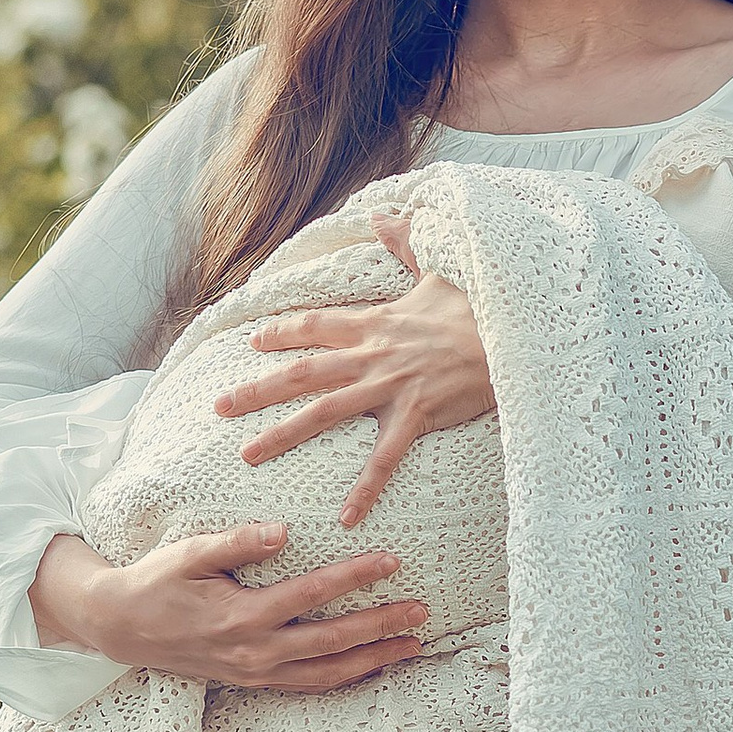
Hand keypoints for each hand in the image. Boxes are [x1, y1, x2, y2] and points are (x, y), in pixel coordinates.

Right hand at [29, 524, 427, 693]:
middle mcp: (253, 651)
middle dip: (380, 626)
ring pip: (326, 673)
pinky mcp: (254, 681)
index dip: (354, 577)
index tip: (391, 561)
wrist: (121, 628)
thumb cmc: (156, 582)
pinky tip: (373, 666)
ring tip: (413, 645)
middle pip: (332, 642)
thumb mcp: (188, 553)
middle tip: (421, 611)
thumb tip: (282, 531)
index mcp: (240, 615)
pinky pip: (309, 686)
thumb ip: (236, 542)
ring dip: (373, 659)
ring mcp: (255, 672)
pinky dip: (345, 678)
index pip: (311, 595)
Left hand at [210, 212, 494, 526]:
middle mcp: (372, 355)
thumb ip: (406, 242)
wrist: (514, 334)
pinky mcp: (418, 415)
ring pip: (324, 412)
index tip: (253, 343)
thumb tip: (384, 214)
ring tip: (248, 454)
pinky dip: (365, 488)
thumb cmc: (481, 305)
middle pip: (302, 372)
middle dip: (257, 389)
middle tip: (218, 407)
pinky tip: (346, 517)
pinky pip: (385, 457)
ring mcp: (392, 386)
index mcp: (375, 322)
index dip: (281, 334)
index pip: (315, 326)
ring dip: (283, 434)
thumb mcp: (440, 266)